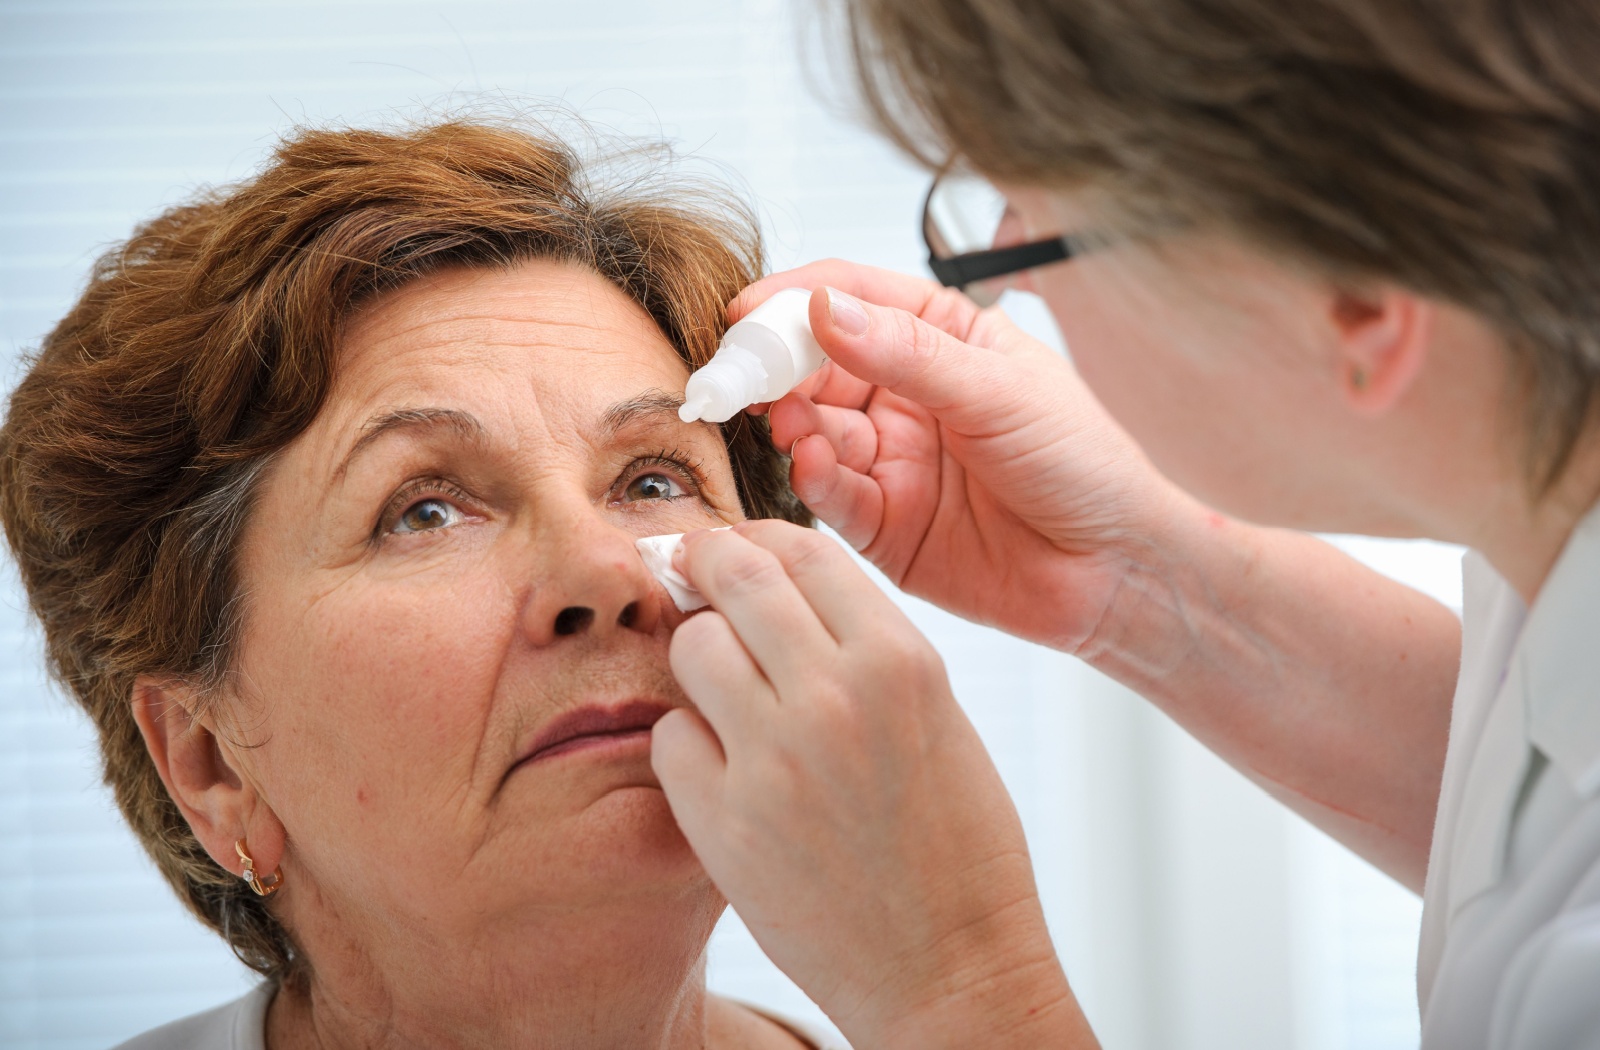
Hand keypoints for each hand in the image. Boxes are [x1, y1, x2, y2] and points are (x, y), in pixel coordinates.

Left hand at [651, 521, 1092, 1047]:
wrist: (951, 966)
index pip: (806, 551)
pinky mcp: (725, 823)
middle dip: (706, 563)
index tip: (739, 547)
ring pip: (693, 647)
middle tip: (690, 569)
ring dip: (699, 656)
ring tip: (722, 690)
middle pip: (737, 578)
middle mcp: (836, 696)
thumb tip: (781, 588)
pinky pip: (671, 738)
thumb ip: (864, 647)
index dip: (761, 538)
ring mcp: (774, 760)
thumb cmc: (957, 844)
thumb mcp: (938, 716)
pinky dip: (688, 743)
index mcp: (902, 661)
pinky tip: (721, 766)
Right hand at [733, 261, 1188, 651]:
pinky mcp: (883, 524)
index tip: (748, 312)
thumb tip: (826, 310)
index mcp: (944, 340)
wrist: (1115, 571)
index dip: (796, 300)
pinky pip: (829, 494)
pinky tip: (812, 464)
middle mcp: (909, 395)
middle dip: (776, 366)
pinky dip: (812, 477)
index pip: (854, 299)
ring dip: (794, 422)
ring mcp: (892, 459)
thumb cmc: (1084, 466)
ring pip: (815, 428)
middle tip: (741, 374)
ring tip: (791, 424)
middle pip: (818, 364)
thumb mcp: (1000, 392)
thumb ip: (909, 354)